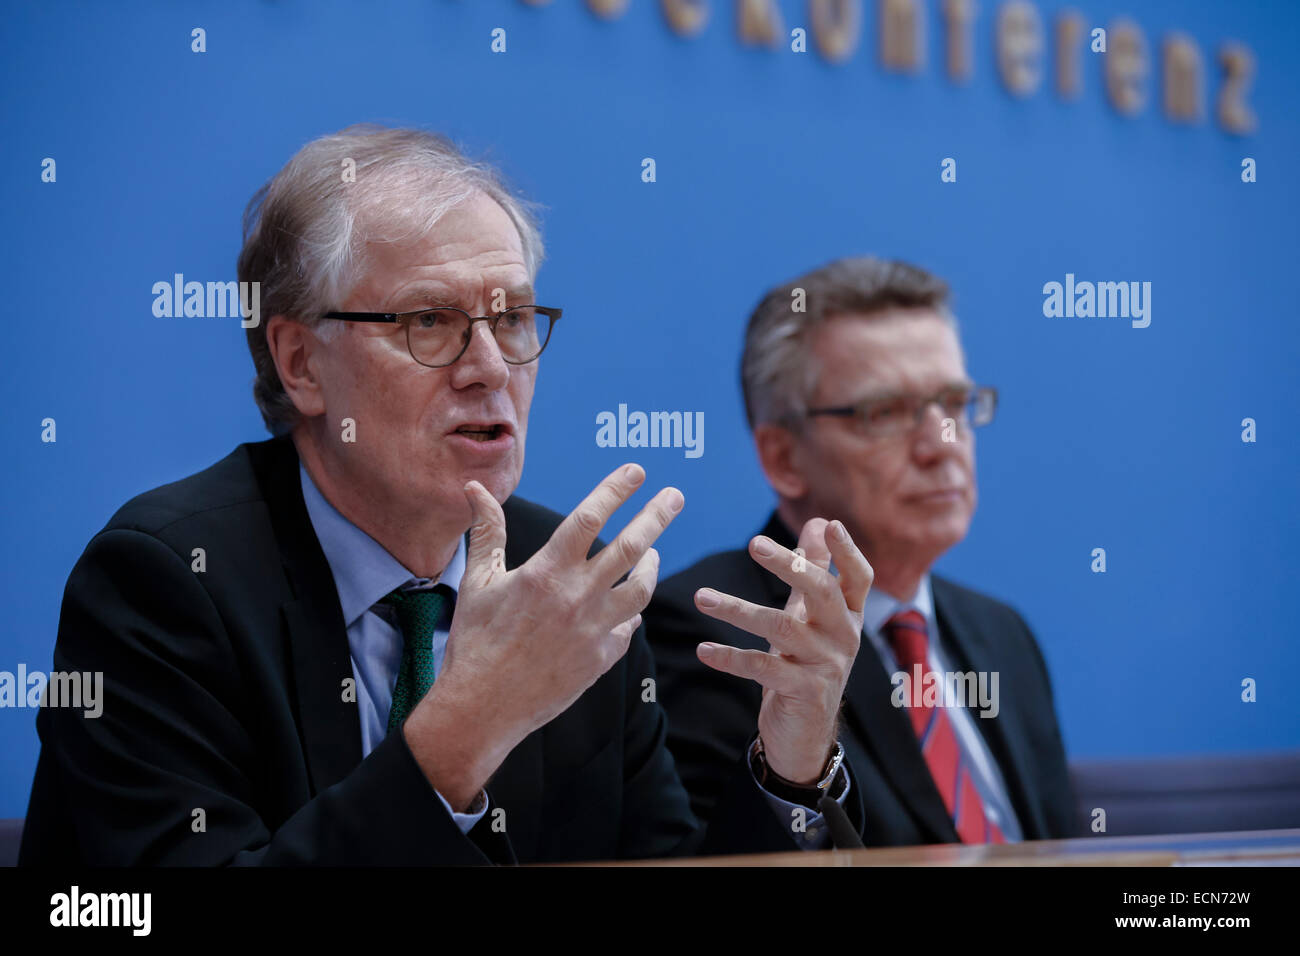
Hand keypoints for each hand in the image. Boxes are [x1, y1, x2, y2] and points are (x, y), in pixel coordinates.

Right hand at [405, 463, 681, 808]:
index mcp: (546, 572)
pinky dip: (632, 610)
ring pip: (641, 589)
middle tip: (675, 496)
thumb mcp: (478, 580)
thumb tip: (476, 489)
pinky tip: (629, 602)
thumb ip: (487, 531)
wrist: (482, 707)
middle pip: (631, 548)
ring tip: (655, 551)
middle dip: (657, 517)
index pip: (590, 518)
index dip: (616, 490)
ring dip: (653, 566)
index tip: (637, 471)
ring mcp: (594, 630)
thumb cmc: (475, 641)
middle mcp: (577, 597)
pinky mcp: (601, 659)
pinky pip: (629, 626)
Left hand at [694, 518, 869, 784]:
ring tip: (701, 597)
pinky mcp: (805, 692)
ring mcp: (827, 666)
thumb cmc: (807, 662)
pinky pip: (763, 667)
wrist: (806, 735)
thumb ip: (815, 571)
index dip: (847, 552)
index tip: (830, 525)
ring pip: (781, 627)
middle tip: (753, 543)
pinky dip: (730, 657)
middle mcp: (844, 637)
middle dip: (788, 566)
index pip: (858, 578)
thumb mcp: (811, 616)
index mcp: (848, 615)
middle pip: (822, 593)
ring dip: (737, 609)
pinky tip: (704, 650)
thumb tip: (818, 522)